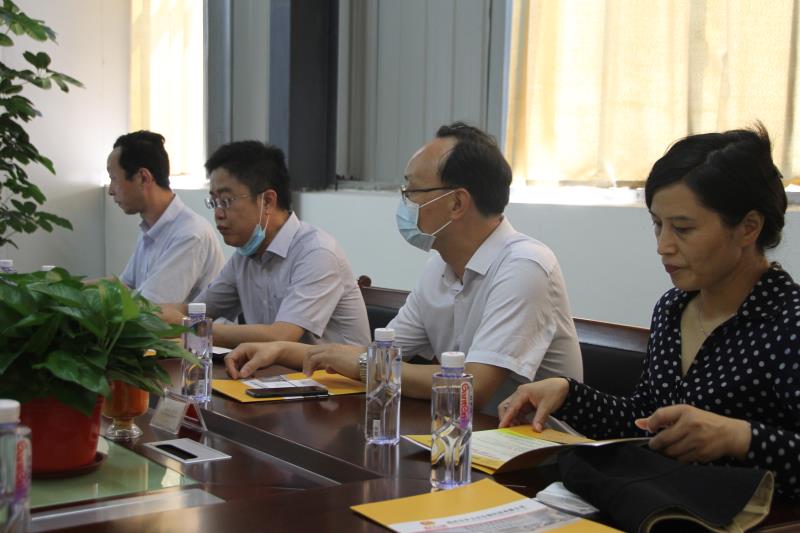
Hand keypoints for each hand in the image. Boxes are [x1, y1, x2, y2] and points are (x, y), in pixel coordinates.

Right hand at [225, 341, 290, 378]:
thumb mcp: (260, 359)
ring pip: (236, 368)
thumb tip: (241, 375)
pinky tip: (252, 376)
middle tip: (240, 378)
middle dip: (233, 372)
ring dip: (239, 374)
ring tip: (248, 377)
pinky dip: (244, 374)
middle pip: (230, 364)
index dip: (230, 368)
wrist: (278, 352)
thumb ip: (250, 366)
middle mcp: (240, 353)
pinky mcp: (247, 364)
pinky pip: (242, 370)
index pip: (229, 358)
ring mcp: (244, 359)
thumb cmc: (269, 351)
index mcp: (241, 349)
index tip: (235, 376)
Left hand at [302, 344, 363, 379]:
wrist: (367, 363)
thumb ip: (336, 366)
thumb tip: (328, 369)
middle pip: (312, 350)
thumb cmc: (361, 365)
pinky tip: (310, 374)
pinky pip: (313, 359)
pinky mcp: (329, 355)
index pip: (320, 351)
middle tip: (308, 372)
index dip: (314, 361)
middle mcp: (332, 347)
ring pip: (310, 353)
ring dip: (306, 364)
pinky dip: (309, 366)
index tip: (313, 370)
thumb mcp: (346, 366)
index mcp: (336, 348)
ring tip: (308, 374)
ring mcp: (330, 350)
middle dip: (307, 361)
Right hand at [498, 378, 569, 431]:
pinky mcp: (525, 403)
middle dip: (506, 418)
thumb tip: (536, 430)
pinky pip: (518, 412)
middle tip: (509, 429)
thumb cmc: (554, 391)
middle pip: (506, 407)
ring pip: (511, 410)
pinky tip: (525, 425)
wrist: (561, 386)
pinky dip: (520, 419)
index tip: (501, 427)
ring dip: (514, 420)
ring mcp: (522, 398)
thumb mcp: (547, 405)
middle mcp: (519, 394)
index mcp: (523, 392)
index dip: (506, 417)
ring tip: (519, 429)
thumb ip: (540, 418)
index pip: (511, 407)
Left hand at [635, 405, 751, 461]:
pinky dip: (676, 458)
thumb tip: (638, 423)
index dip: (650, 424)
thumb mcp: (684, 413)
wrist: (730, 434)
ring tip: (669, 448)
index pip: (660, 416)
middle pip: (662, 440)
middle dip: (656, 444)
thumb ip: (661, 418)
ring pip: (670, 453)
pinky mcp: (700, 455)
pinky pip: (680, 460)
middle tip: (657, 444)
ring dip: (665, 452)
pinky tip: (680, 453)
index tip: (651, 429)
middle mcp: (691, 426)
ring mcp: (696, 442)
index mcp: (686, 412)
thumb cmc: (703, 421)